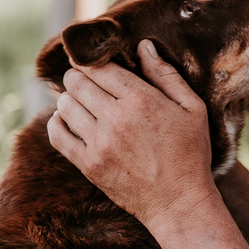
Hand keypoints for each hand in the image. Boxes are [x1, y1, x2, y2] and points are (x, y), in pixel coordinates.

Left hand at [46, 39, 215, 234]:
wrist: (179, 203)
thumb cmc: (190, 153)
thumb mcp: (192, 108)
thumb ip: (165, 74)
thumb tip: (143, 45)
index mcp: (141, 101)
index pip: (99, 67)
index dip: (90, 60)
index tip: (89, 59)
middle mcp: (116, 119)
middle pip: (76, 82)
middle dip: (77, 76)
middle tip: (84, 79)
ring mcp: (99, 144)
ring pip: (65, 105)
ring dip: (69, 97)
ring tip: (80, 99)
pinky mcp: (89, 165)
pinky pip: (57, 135)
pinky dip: (57, 122)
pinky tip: (67, 120)